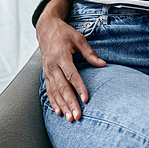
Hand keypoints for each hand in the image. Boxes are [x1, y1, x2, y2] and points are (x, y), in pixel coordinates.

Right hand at [36, 0, 105, 120]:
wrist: (46, 29)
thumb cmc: (63, 33)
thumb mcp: (78, 38)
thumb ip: (89, 53)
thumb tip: (102, 64)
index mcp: (61, 56)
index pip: (71, 74)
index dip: (79, 87)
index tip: (86, 99)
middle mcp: (52, 65)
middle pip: (62, 87)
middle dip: (70, 102)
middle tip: (77, 116)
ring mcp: (47, 71)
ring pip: (54, 92)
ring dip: (62, 106)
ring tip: (69, 118)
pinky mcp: (45, 75)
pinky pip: (48, 91)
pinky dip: (53, 102)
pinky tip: (58, 112)